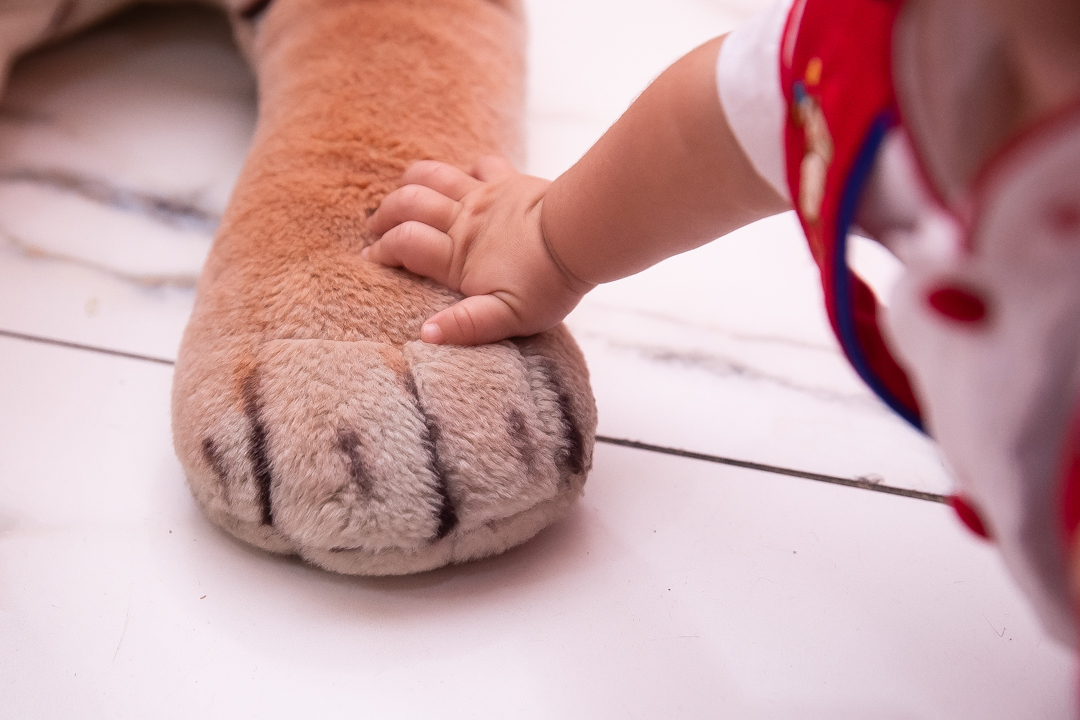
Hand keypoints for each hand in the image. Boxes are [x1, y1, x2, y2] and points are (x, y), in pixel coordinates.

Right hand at [364, 157, 593, 345]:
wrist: (581, 237)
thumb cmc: (547, 283)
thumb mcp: (506, 317)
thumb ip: (465, 325)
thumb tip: (425, 334)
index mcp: (457, 255)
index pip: (404, 243)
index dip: (382, 250)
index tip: (371, 260)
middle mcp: (463, 219)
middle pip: (408, 203)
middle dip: (385, 214)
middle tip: (375, 229)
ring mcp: (484, 195)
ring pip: (433, 175)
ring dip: (410, 183)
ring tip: (402, 198)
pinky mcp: (508, 181)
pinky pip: (480, 164)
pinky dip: (465, 169)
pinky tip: (464, 179)